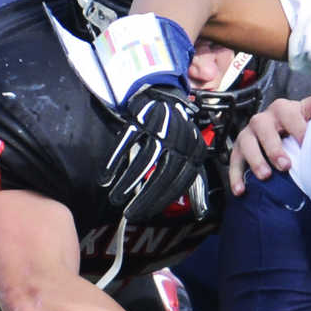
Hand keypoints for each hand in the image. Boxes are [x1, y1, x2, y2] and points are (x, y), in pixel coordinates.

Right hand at [100, 86, 207, 221]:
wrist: (165, 96)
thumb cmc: (178, 133)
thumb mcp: (191, 155)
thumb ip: (194, 183)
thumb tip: (202, 211)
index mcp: (194, 151)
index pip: (180, 181)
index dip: (163, 199)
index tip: (148, 214)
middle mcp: (180, 141)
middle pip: (163, 174)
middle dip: (147, 197)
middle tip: (132, 214)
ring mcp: (161, 129)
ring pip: (146, 160)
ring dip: (130, 181)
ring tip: (117, 199)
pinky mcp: (142, 120)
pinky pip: (128, 142)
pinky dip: (117, 160)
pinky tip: (107, 176)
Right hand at [229, 93, 310, 194]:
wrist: (280, 129)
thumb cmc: (297, 123)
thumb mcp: (309, 113)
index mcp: (283, 109)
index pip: (290, 116)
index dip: (298, 130)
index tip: (306, 145)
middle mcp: (263, 119)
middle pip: (264, 129)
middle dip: (274, 148)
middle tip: (285, 165)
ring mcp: (249, 133)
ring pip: (247, 144)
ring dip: (255, 160)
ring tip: (265, 176)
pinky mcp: (238, 149)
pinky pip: (234, 161)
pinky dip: (236, 176)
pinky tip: (240, 190)